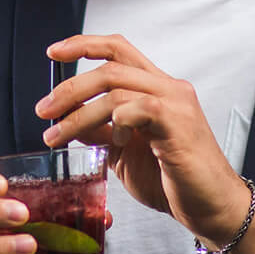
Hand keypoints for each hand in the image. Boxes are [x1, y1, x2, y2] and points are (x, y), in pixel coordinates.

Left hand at [38, 34, 250, 245]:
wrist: (211, 208)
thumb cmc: (173, 182)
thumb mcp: (123, 153)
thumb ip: (100, 131)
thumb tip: (68, 120)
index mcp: (157, 89)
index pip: (119, 49)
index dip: (84, 45)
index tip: (53, 53)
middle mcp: (168, 88)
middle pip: (110, 66)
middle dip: (69, 88)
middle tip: (43, 111)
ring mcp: (176, 103)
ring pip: (116, 89)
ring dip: (79, 114)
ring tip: (56, 136)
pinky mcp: (178, 123)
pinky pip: (137, 109)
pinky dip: (116, 123)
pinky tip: (112, 143)